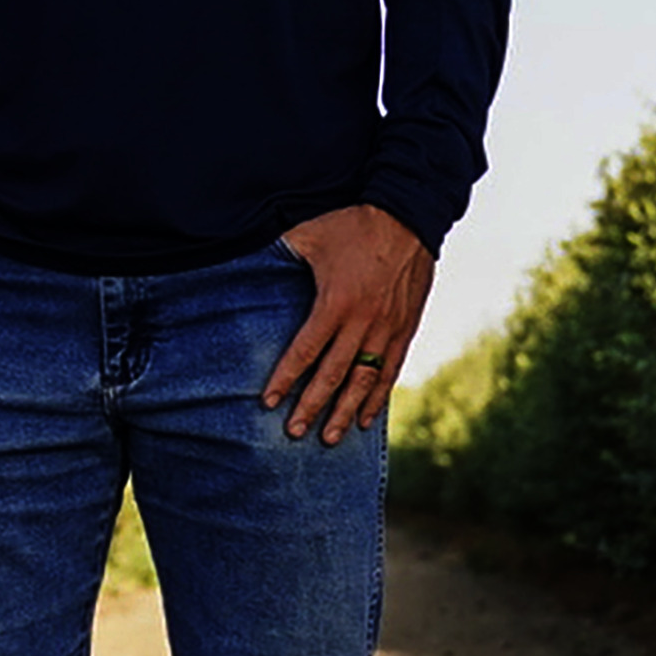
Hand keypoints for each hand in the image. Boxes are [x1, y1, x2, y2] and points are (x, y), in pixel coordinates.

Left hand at [261, 203, 433, 444]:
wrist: (409, 217)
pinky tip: (365, 419)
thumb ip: (281, 252)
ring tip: (329, 438)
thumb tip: (246, 260)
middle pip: (333, 375)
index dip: (285, 379)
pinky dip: (377, 397)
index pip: (305, 351)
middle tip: (294, 432)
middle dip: (311, 406)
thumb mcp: (310, 234)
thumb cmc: (353, 224)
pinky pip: (390, 370)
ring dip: (345, 411)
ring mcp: (387, 329)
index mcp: (335, 303)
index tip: (268, 402)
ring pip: (364, 381)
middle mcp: (362, 322)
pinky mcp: (405, 328)